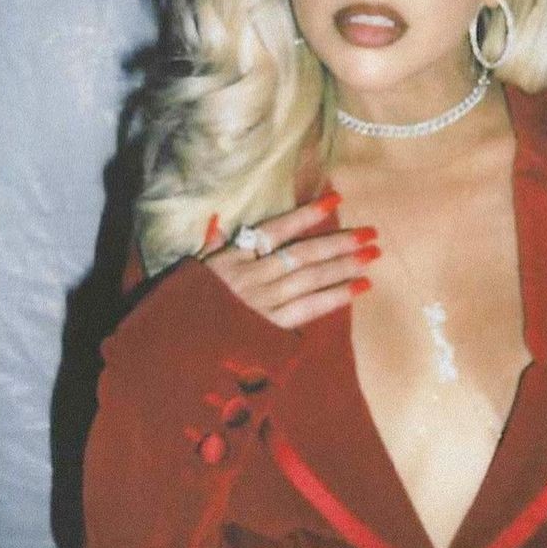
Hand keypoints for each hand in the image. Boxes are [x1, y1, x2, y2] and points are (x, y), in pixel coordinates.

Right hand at [198, 195, 379, 329]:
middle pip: (302, 254)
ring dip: (344, 265)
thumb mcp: (194, 272)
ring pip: (311, 278)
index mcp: (233, 259)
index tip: (335, 200)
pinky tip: (360, 287)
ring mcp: (262, 303)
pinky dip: (336, 296)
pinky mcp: (270, 328)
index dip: (306, 214)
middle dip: (338, 241)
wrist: (174, 348)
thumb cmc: (184, 307)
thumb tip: (217, 221)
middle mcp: (251, 277)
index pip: (275, 229)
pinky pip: (309, 309)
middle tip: (370, 233)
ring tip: (372, 255)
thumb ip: (211, 246)